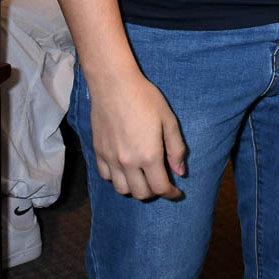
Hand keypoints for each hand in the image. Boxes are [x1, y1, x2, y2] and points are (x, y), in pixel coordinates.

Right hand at [87, 69, 186, 200]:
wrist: (114, 85)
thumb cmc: (145, 99)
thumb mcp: (168, 120)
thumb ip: (176, 148)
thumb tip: (180, 172)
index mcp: (149, 155)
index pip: (160, 188)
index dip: (171, 193)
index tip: (176, 192)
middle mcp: (128, 162)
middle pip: (141, 193)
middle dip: (154, 192)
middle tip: (161, 182)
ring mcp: (110, 159)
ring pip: (122, 189)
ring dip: (135, 188)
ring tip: (143, 177)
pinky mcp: (98, 152)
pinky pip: (106, 176)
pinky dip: (117, 178)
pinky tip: (125, 168)